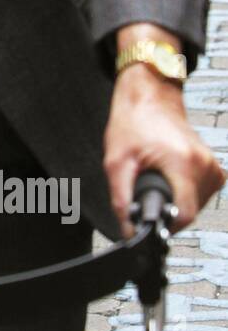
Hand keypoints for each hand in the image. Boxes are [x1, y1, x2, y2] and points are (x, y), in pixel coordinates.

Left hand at [103, 66, 223, 237]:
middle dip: (165, 209)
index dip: (164, 224)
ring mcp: (212, 166)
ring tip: (156, 176)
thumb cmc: (133, 123)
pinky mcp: (213, 167)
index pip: (185, 215)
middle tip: (146, 187)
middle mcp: (204, 165)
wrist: (149, 98)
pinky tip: (168, 177)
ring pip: (195, 206)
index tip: (150, 220)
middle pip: (189, 212)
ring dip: (173, 200)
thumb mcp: (117, 163)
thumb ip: (122, 201)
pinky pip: (200, 195)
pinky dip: (182, 193)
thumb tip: (130, 233)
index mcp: (183, 162)